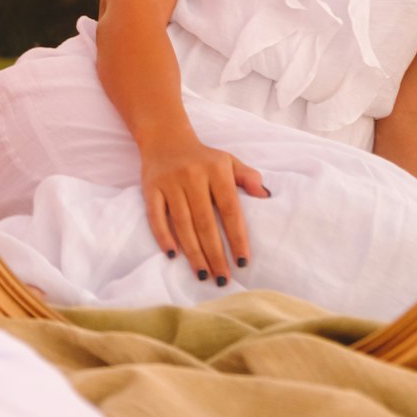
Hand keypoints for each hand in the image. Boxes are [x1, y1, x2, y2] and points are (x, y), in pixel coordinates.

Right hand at [139, 136, 269, 283]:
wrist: (165, 138)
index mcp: (216, 170)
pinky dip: (163, 236)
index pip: (230, 209)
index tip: (243, 262)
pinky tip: (173, 255)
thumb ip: (248, 177)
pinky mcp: (150, 187)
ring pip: (182, 223)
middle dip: (215, 254)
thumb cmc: (202, 157)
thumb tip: (266, 195)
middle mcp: (192, 175)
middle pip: (205, 222)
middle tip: (222, 279)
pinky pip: (155, 216)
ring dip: (193, 252)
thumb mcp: (228, 161)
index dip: (237, 237)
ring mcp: (170, 182)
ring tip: (203, 274)